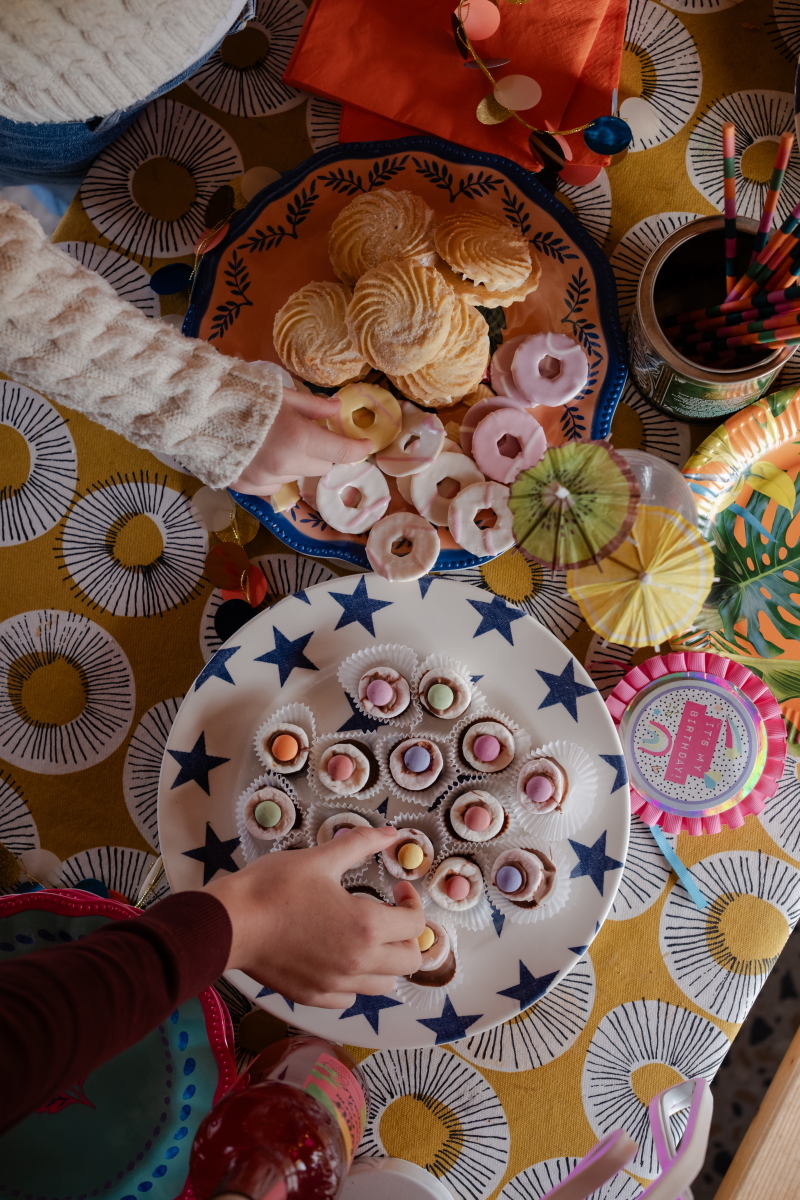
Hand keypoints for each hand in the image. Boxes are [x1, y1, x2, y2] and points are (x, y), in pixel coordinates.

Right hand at [205, 826, 424, 1007]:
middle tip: (390, 914)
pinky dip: (354, 981)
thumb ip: (360, 844)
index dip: (411, 902)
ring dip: (385, 960)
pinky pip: (350, 998)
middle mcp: (357, 963)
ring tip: (366, 936)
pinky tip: (340, 956)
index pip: (415, 925)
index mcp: (365, 926)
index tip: (397, 890)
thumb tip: (390, 832)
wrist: (229, 923)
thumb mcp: (320, 858)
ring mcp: (335, 985)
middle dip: (407, 936)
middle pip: (410, 961)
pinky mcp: (314, 997)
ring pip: (383, 984)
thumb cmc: (272, 888)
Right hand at [230, 388, 371, 497]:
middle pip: (322, 468)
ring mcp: (265, 480)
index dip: (357, 449)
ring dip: (296, 464)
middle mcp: (285, 465)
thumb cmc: (241, 395)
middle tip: (310, 436)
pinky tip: (261, 457)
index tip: (365, 445)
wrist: (195, 412)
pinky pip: (273, 486)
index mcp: (298, 439)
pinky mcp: (247, 488)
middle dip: (322, 453)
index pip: (341, 452)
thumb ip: (312, 406)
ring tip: (276, 444)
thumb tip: (338, 409)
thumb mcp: (281, 394)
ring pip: (297, 478)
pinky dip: (274, 474)